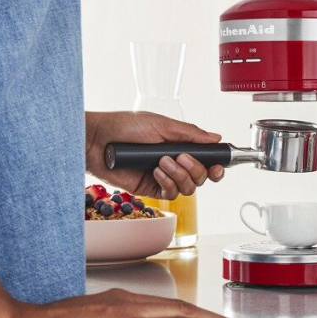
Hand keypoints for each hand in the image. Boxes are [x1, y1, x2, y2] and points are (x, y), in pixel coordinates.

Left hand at [86, 111, 225, 199]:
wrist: (97, 139)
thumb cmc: (124, 126)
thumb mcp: (162, 124)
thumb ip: (190, 134)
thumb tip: (215, 137)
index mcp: (179, 146)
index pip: (206, 160)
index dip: (215, 165)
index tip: (219, 165)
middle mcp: (174, 162)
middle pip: (201, 177)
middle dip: (196, 169)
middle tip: (183, 158)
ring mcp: (163, 176)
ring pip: (188, 188)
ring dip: (180, 175)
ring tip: (163, 161)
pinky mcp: (150, 188)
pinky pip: (171, 193)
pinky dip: (168, 182)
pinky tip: (156, 171)